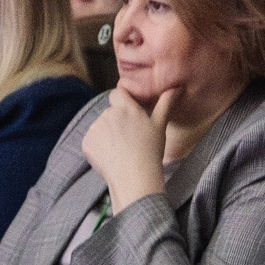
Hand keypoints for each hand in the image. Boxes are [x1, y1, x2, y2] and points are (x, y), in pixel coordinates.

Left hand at [81, 87, 175, 210]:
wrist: (134, 177)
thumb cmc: (150, 151)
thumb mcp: (160, 126)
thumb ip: (166, 104)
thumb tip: (177, 87)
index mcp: (126, 108)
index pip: (117, 93)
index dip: (121, 101)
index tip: (127, 113)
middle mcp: (108, 113)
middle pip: (109, 113)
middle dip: (116, 122)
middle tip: (128, 140)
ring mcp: (95, 128)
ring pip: (100, 127)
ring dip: (106, 135)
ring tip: (120, 151)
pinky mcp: (86, 142)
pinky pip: (91, 141)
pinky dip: (98, 148)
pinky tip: (110, 157)